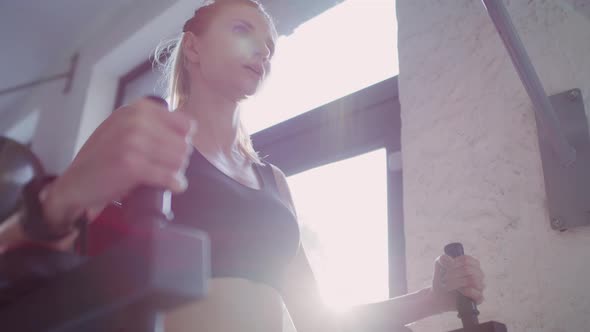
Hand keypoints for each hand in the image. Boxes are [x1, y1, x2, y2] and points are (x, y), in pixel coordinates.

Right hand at [43, 97, 196, 226]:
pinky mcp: (131, 164)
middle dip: (178, 160)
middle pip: (184, 144)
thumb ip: (153, 125)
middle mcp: (135, 120)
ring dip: (175, 172)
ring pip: (179, 159)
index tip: (170, 152)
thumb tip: (190, 132)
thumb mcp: (125, 129)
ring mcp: (132, 141)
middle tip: (164, 168)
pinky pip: (168, 176)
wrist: (75, 183)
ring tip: (161, 176)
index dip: (182, 141)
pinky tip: (171, 187)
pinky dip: (173, 184)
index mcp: (137, 109)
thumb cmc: (104, 158)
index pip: (185, 124)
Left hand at [429, 254, 485, 312]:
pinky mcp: (478, 299)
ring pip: (473, 280)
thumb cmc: (442, 279)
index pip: (467, 260)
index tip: (446, 266)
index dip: (455, 262)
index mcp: (471, 264)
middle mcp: (478, 275)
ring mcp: (479, 287)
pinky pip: (479, 294)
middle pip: (469, 270)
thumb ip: (442, 259)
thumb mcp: (439, 266)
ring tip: (448, 285)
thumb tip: (445, 258)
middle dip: (453, 273)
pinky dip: (468, 291)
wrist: (439, 295)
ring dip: (457, 282)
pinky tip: (460, 291)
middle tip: (444, 278)